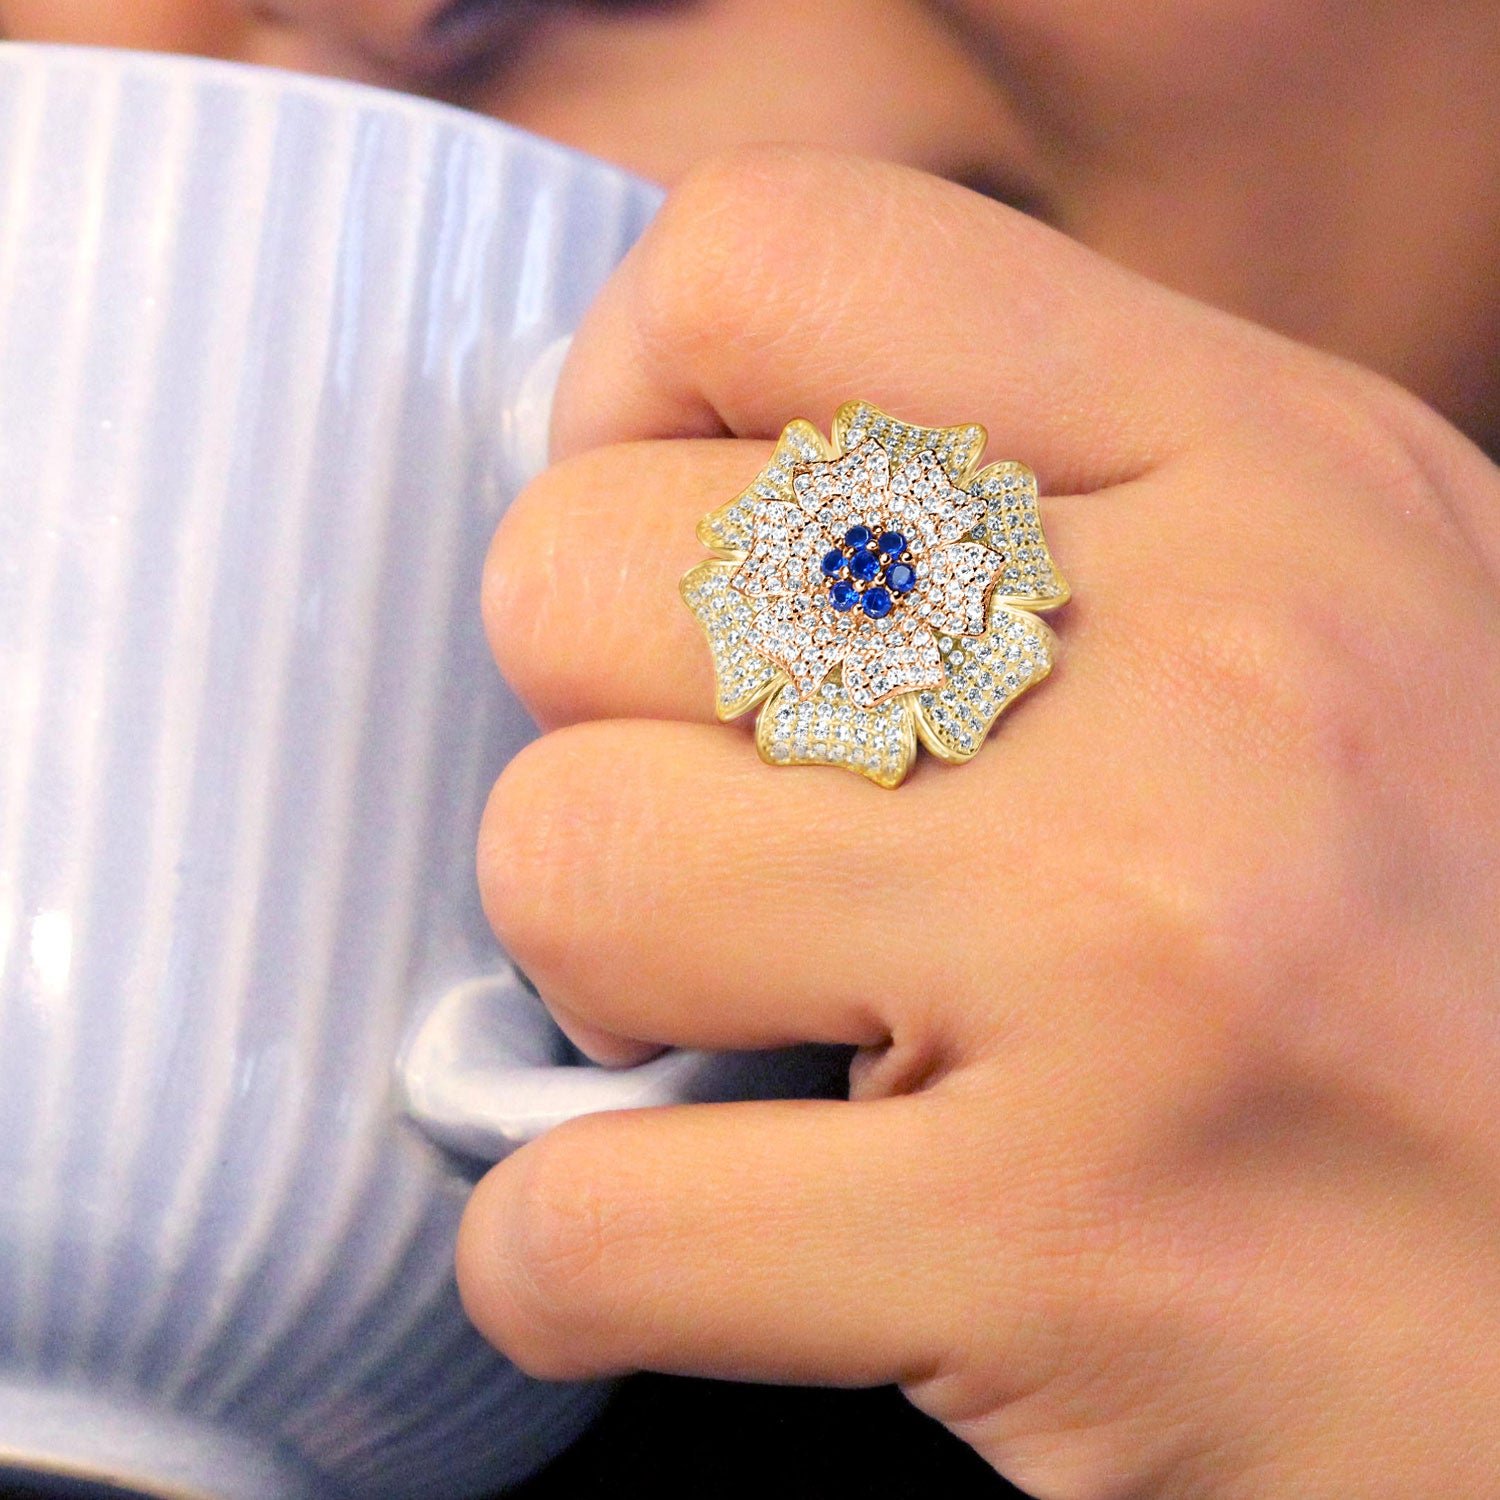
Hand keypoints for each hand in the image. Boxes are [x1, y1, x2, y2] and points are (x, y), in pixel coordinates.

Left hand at [457, 148, 1499, 1499]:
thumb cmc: (1476, 959)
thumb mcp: (1352, 622)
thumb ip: (1063, 517)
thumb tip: (710, 502)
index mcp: (1274, 475)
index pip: (774, 264)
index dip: (621, 405)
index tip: (649, 553)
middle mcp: (1212, 680)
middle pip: (588, 573)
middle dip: (588, 723)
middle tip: (709, 833)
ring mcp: (1137, 967)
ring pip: (563, 860)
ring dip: (590, 972)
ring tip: (731, 1034)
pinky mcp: (1062, 1262)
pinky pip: (595, 1223)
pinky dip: (571, 1257)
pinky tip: (687, 1242)